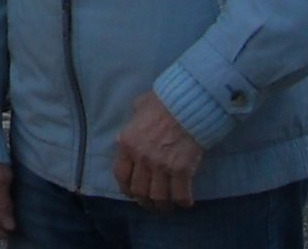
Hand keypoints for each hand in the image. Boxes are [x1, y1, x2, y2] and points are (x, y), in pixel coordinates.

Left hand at [112, 91, 202, 211]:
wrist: (187, 104)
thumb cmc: (162, 102)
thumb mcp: (138, 108)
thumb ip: (133, 122)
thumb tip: (132, 128)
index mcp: (128, 143)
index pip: (121, 175)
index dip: (126, 188)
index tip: (132, 192)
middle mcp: (142, 158)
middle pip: (139, 190)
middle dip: (145, 200)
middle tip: (151, 202)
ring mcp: (162, 166)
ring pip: (158, 197)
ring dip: (163, 205)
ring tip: (167, 205)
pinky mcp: (182, 170)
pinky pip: (180, 195)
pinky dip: (183, 202)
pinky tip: (185, 202)